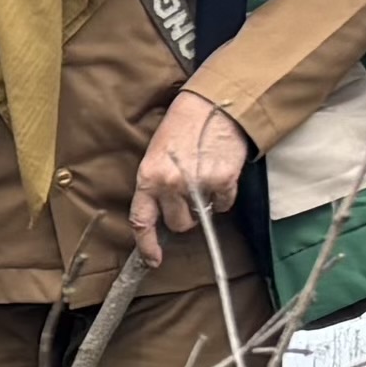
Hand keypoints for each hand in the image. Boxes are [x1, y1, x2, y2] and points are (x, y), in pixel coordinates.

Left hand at [127, 94, 251, 265]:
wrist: (211, 106)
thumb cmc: (181, 128)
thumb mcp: (156, 155)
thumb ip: (156, 185)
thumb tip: (163, 214)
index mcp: (148, 177)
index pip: (141, 220)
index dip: (147, 245)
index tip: (153, 260)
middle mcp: (170, 184)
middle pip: (178, 224)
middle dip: (184, 215)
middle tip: (189, 193)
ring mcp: (197, 184)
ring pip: (201, 217)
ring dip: (203, 206)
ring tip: (203, 179)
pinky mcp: (222, 181)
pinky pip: (224, 205)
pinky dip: (224, 195)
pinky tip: (220, 173)